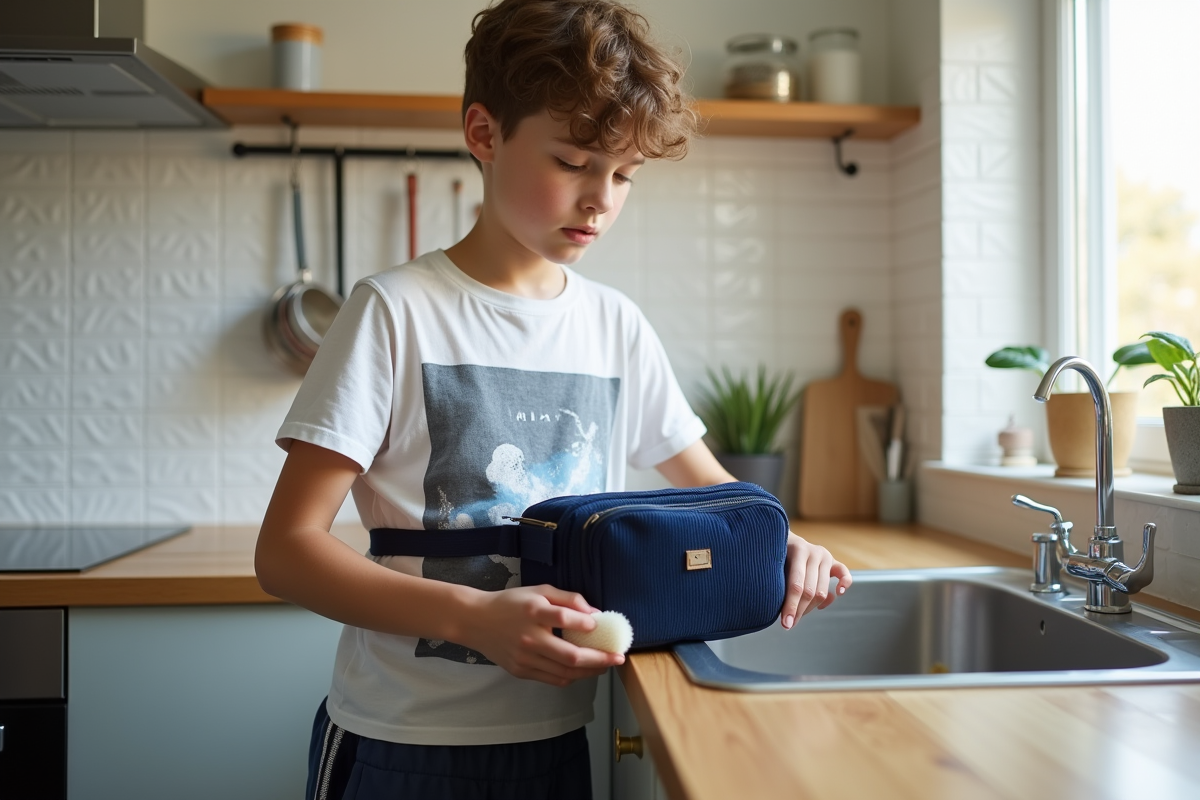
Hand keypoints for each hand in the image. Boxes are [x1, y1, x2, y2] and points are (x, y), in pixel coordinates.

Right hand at [460, 585, 624, 686]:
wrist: (475, 621)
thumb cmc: (511, 603)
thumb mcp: (539, 591)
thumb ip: (567, 599)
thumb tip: (594, 613)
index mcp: (533, 611)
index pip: (563, 618)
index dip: (585, 624)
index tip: (600, 625)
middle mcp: (529, 637)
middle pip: (570, 655)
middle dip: (599, 659)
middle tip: (618, 658)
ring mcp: (524, 658)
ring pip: (565, 672)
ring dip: (590, 671)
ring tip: (606, 666)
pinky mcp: (520, 671)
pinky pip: (553, 679)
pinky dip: (572, 676)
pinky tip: (583, 671)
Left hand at [780, 533, 851, 628]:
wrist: (783, 538)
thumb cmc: (775, 557)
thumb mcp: (773, 565)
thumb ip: (778, 582)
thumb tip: (778, 613)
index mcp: (798, 549)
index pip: (796, 585)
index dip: (791, 607)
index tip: (786, 625)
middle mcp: (814, 552)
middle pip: (810, 591)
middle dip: (799, 611)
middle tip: (789, 625)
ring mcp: (826, 556)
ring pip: (822, 591)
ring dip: (811, 608)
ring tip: (798, 615)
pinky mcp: (834, 562)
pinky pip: (844, 575)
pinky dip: (844, 585)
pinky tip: (838, 594)